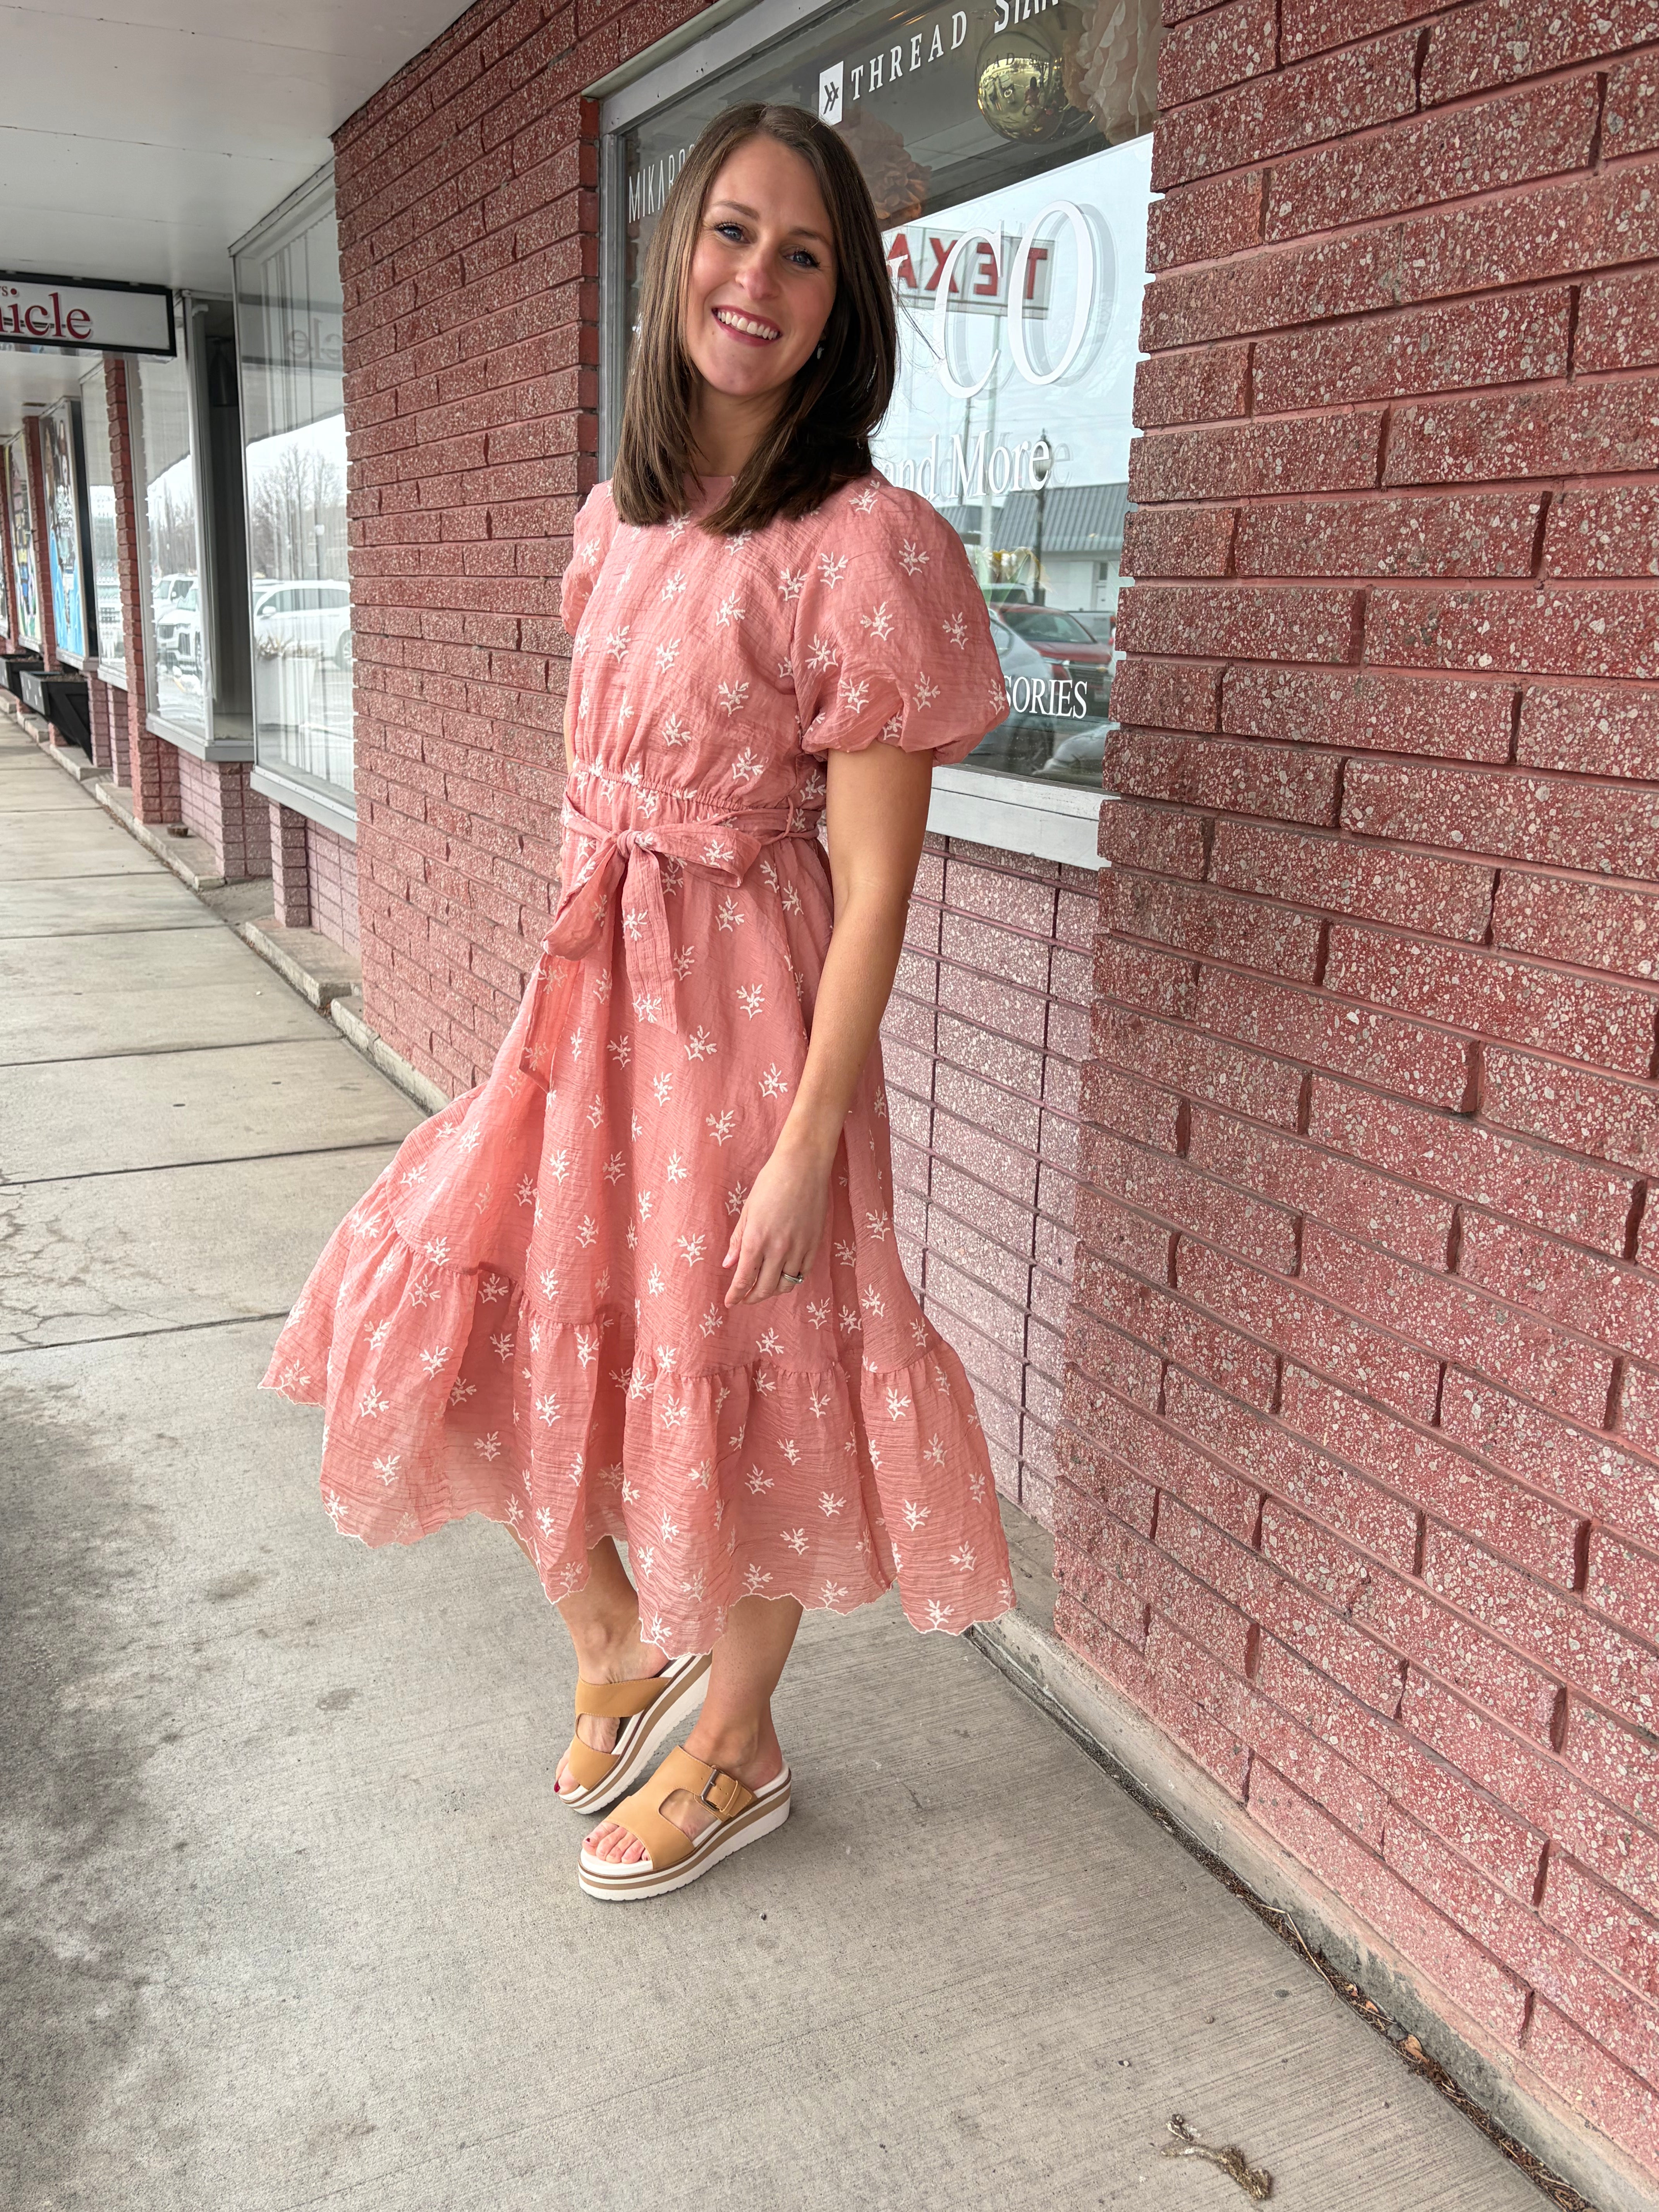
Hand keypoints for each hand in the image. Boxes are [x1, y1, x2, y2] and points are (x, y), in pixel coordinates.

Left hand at [722, 1138, 831, 1304]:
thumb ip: (738, 1240)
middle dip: (752, 1298)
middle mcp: (778, 1248)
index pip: (744, 1278)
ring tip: (764, 1288)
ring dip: (772, 1291)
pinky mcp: (815, 1244)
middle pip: (764, 1288)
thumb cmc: (771, 1182)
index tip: (730, 1303)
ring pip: (786, 1284)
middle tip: (745, 1299)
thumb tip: (728, 1264)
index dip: (736, 1295)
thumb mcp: (748, 1210)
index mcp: (757, 1239)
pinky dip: (792, 1279)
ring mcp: (799, 1248)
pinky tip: (784, 1275)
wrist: (804, 1166)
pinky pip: (803, 1272)